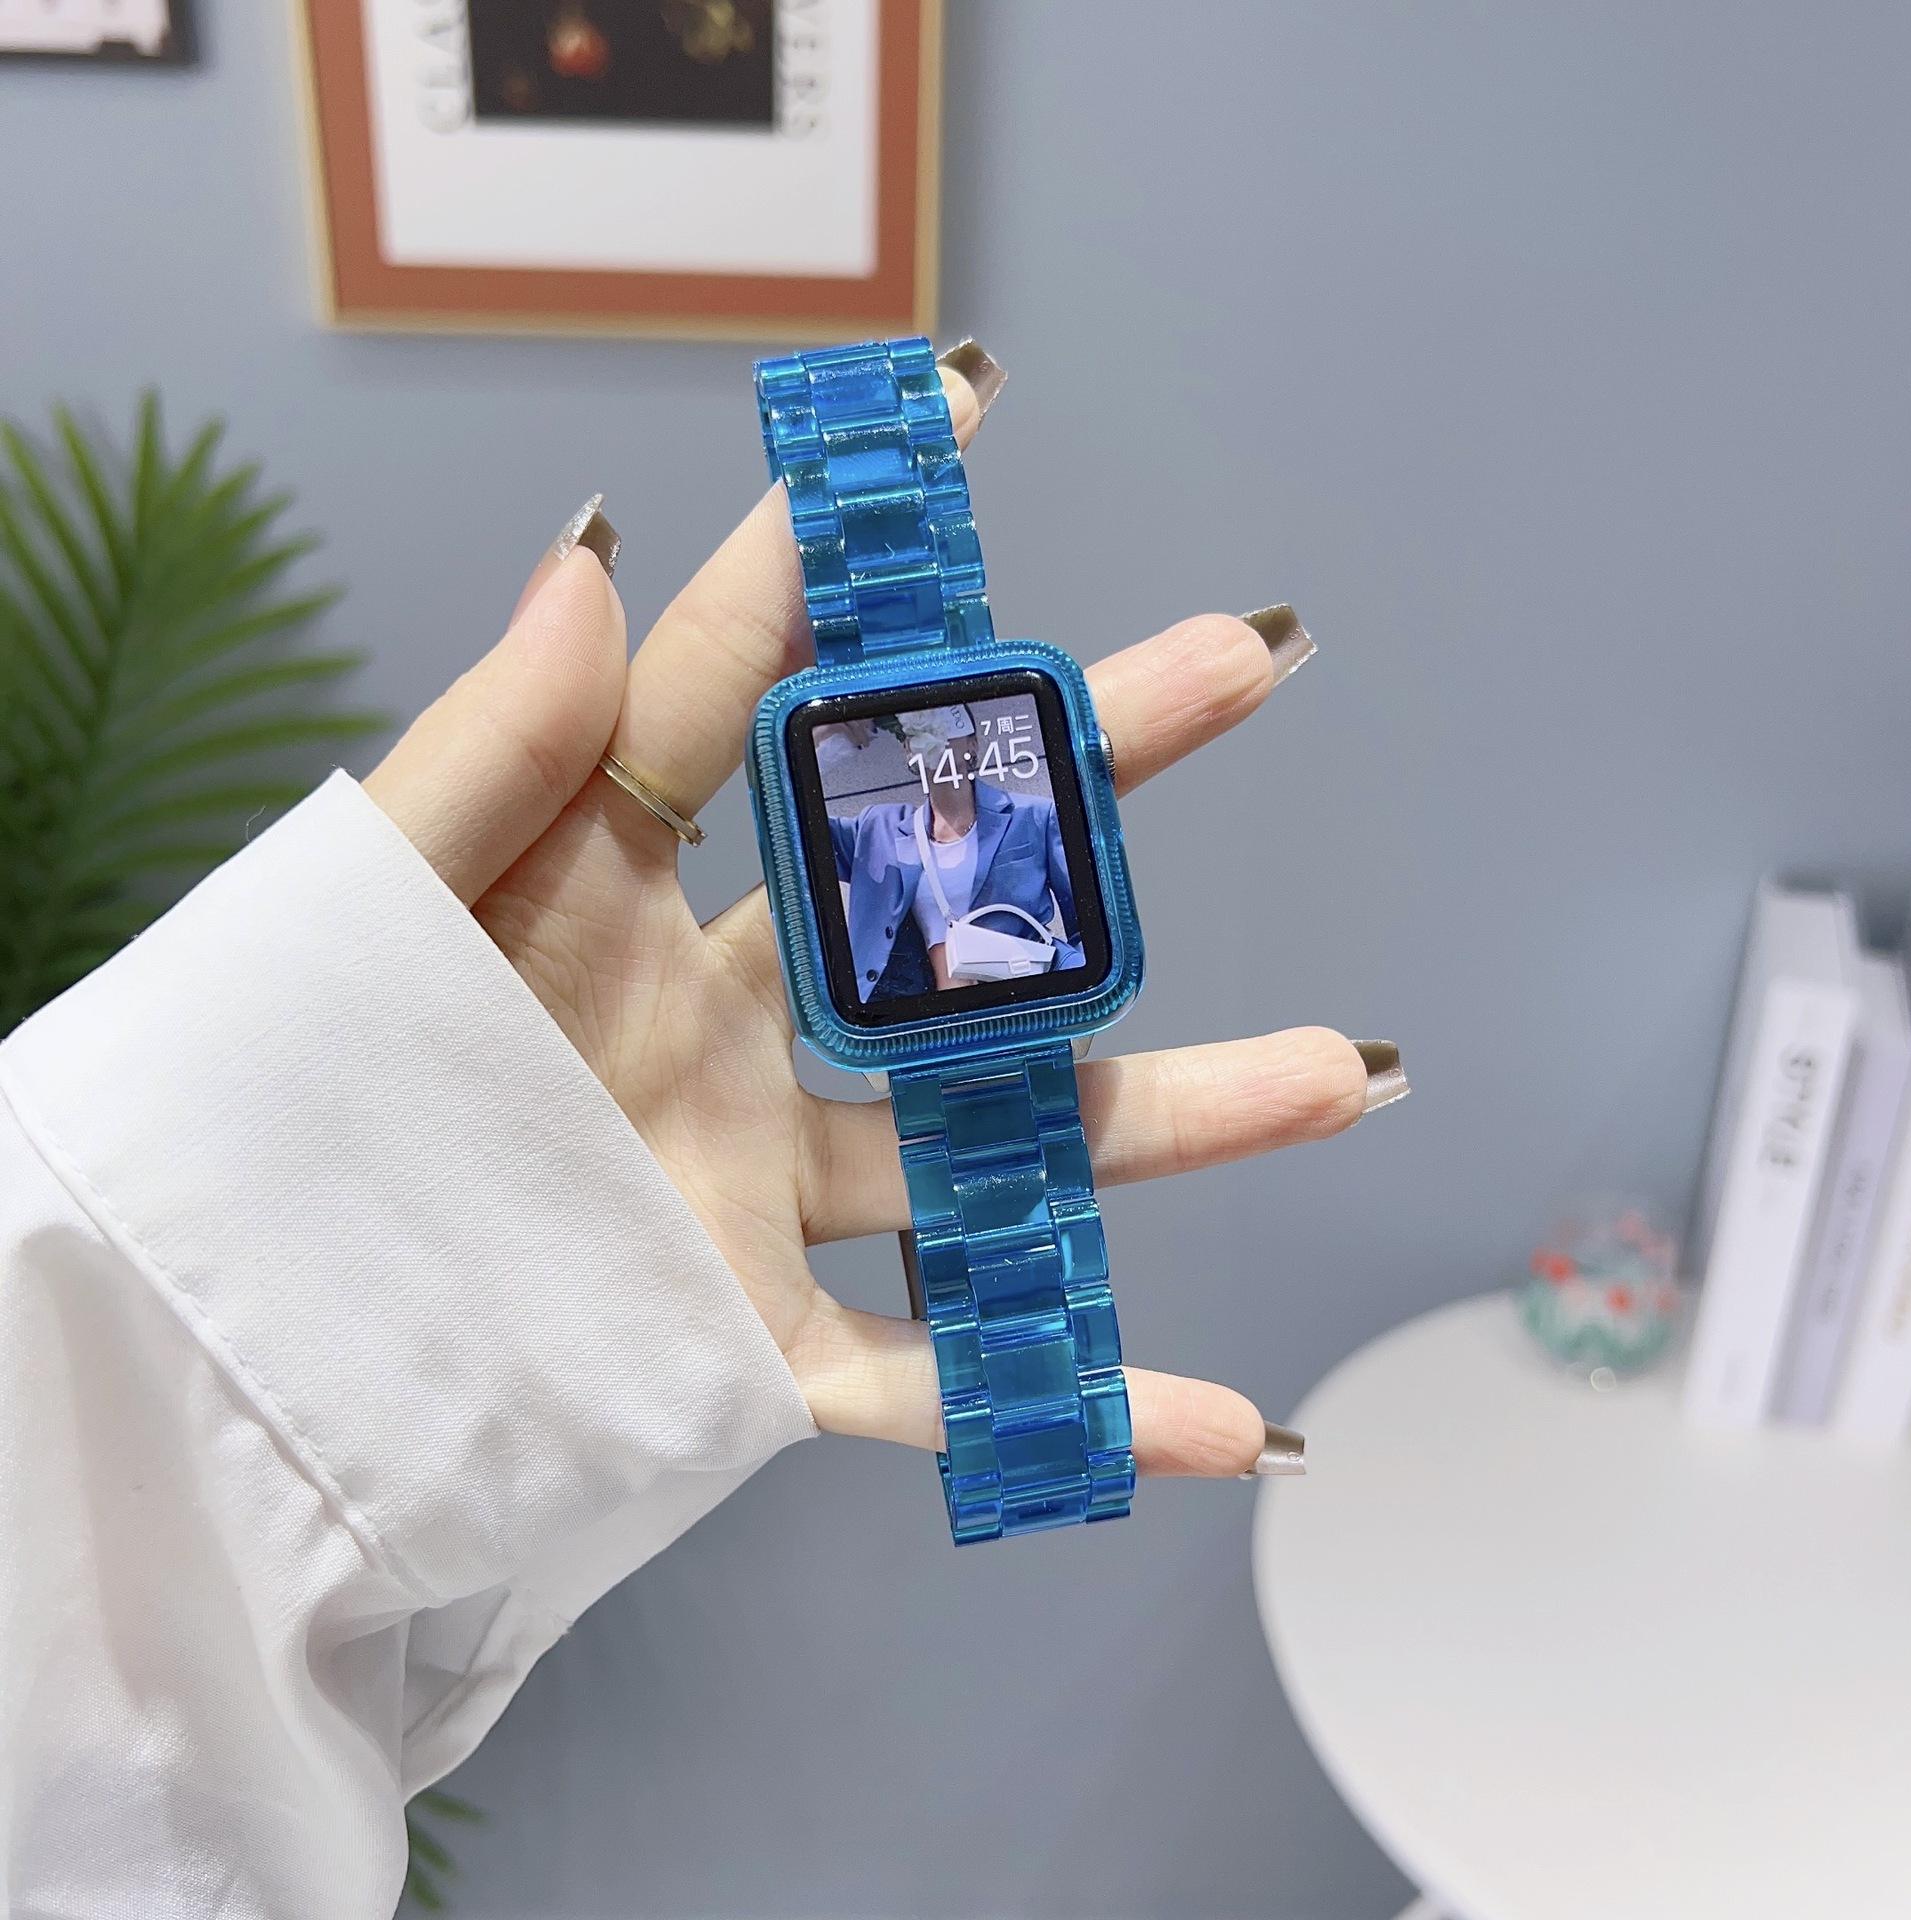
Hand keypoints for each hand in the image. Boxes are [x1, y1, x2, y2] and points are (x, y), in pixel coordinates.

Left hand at [365, 363, 1388, 1475]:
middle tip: (1241, 667)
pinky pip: (931, 1382)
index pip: (746, 697)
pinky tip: (1224, 1422)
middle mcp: (719, 1025)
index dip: (839, 561)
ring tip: (1341, 1073)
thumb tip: (598, 550)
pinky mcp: (746, 1340)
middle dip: (1098, 788)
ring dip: (1175, 1118)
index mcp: (609, 893)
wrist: (238, 1329)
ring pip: (997, 1149)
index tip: (949, 416)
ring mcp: (752, 1186)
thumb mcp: (376, 902)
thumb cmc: (291, 1088)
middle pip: (944, 901)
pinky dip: (1073, 1407)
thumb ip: (489, 745)